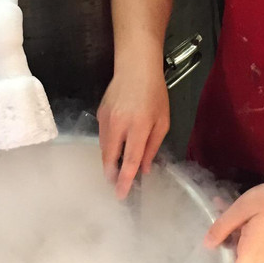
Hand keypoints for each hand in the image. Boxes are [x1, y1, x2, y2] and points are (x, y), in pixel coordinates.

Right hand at [97, 65, 169, 199]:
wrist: (135, 67)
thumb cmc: (155, 94)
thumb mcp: (163, 121)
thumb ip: (153, 146)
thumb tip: (145, 168)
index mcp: (138, 127)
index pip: (130, 160)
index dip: (125, 180)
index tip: (122, 195)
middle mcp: (118, 125)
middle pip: (110, 158)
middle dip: (112, 175)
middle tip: (116, 185)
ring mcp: (106, 120)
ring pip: (104, 149)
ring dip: (110, 161)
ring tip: (118, 167)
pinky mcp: (99, 115)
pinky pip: (102, 136)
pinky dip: (108, 145)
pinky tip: (117, 144)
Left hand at [204, 180, 263, 262]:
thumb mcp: (241, 209)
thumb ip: (222, 227)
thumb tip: (207, 244)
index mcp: (251, 253)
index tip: (214, 254)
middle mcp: (260, 257)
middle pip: (237, 261)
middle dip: (225, 244)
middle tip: (216, 223)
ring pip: (242, 249)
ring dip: (232, 233)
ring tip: (224, 210)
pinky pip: (251, 241)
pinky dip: (242, 229)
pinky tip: (238, 210)